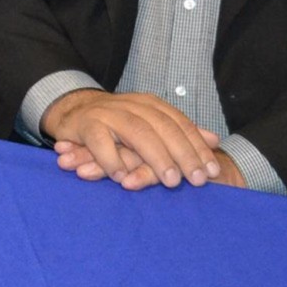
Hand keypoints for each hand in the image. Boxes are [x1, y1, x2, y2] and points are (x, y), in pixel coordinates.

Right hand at [42, 89, 220, 188]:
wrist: (72, 109)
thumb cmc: (116, 124)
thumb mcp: (150, 124)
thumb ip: (179, 132)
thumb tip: (214, 140)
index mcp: (150, 105)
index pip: (180, 124)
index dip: (197, 147)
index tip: (213, 170)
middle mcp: (132, 106)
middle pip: (163, 128)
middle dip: (183, 154)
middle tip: (198, 180)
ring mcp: (109, 114)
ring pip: (138, 133)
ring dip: (156, 158)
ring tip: (171, 181)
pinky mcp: (87, 125)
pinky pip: (101, 142)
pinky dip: (112, 160)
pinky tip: (124, 178)